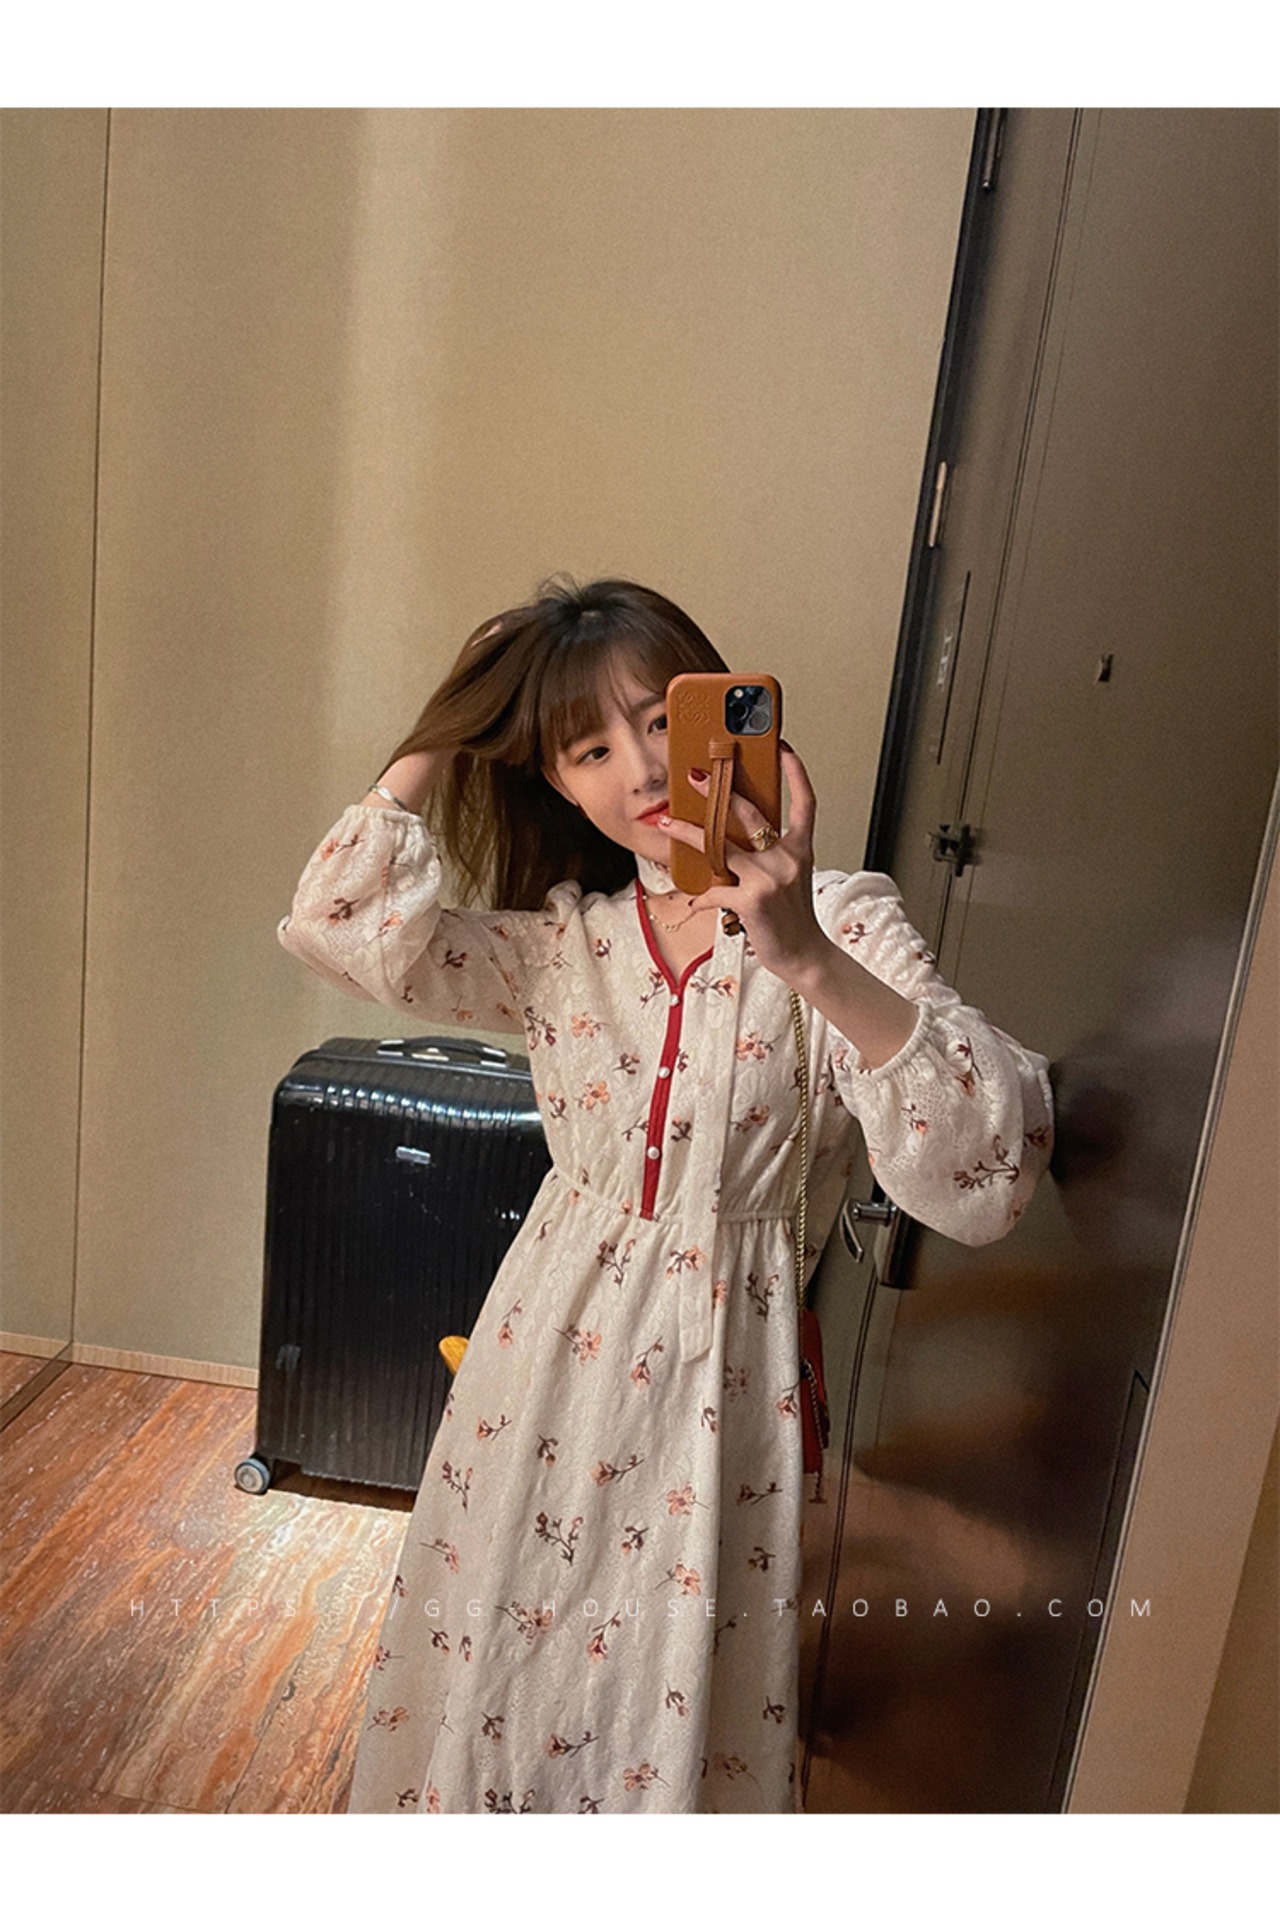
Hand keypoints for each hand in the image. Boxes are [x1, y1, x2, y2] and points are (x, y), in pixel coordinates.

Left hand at [659, 744, 830, 981]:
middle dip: (718, 791)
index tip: (783, 750)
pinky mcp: (750, 899)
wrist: (804, 953)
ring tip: (668, 822)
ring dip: (688, 833)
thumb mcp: (790, 878)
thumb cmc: (793, 917)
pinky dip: (700, 897)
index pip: (805, 802)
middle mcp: (785, 857)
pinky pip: (714, 890)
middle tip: (695, 776)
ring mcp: (768, 877)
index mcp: (800, 848)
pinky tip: (692, 902)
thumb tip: (731, 841)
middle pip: (749, 813)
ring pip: (719, 846)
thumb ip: (768, 856)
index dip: (796, 773)